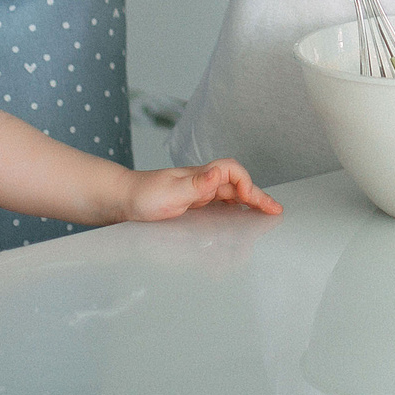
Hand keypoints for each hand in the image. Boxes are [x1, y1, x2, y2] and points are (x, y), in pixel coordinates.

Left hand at [125, 159, 282, 221]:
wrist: (120, 200)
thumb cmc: (141, 196)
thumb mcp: (169, 192)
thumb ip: (195, 184)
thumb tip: (218, 174)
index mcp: (199, 177)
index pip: (233, 172)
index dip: (249, 185)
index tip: (257, 203)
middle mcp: (201, 183)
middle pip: (237, 184)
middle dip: (257, 196)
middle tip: (275, 211)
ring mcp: (196, 193)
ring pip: (230, 195)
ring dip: (248, 203)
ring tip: (262, 216)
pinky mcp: (190, 205)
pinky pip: (218, 206)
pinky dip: (232, 212)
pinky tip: (234, 222)